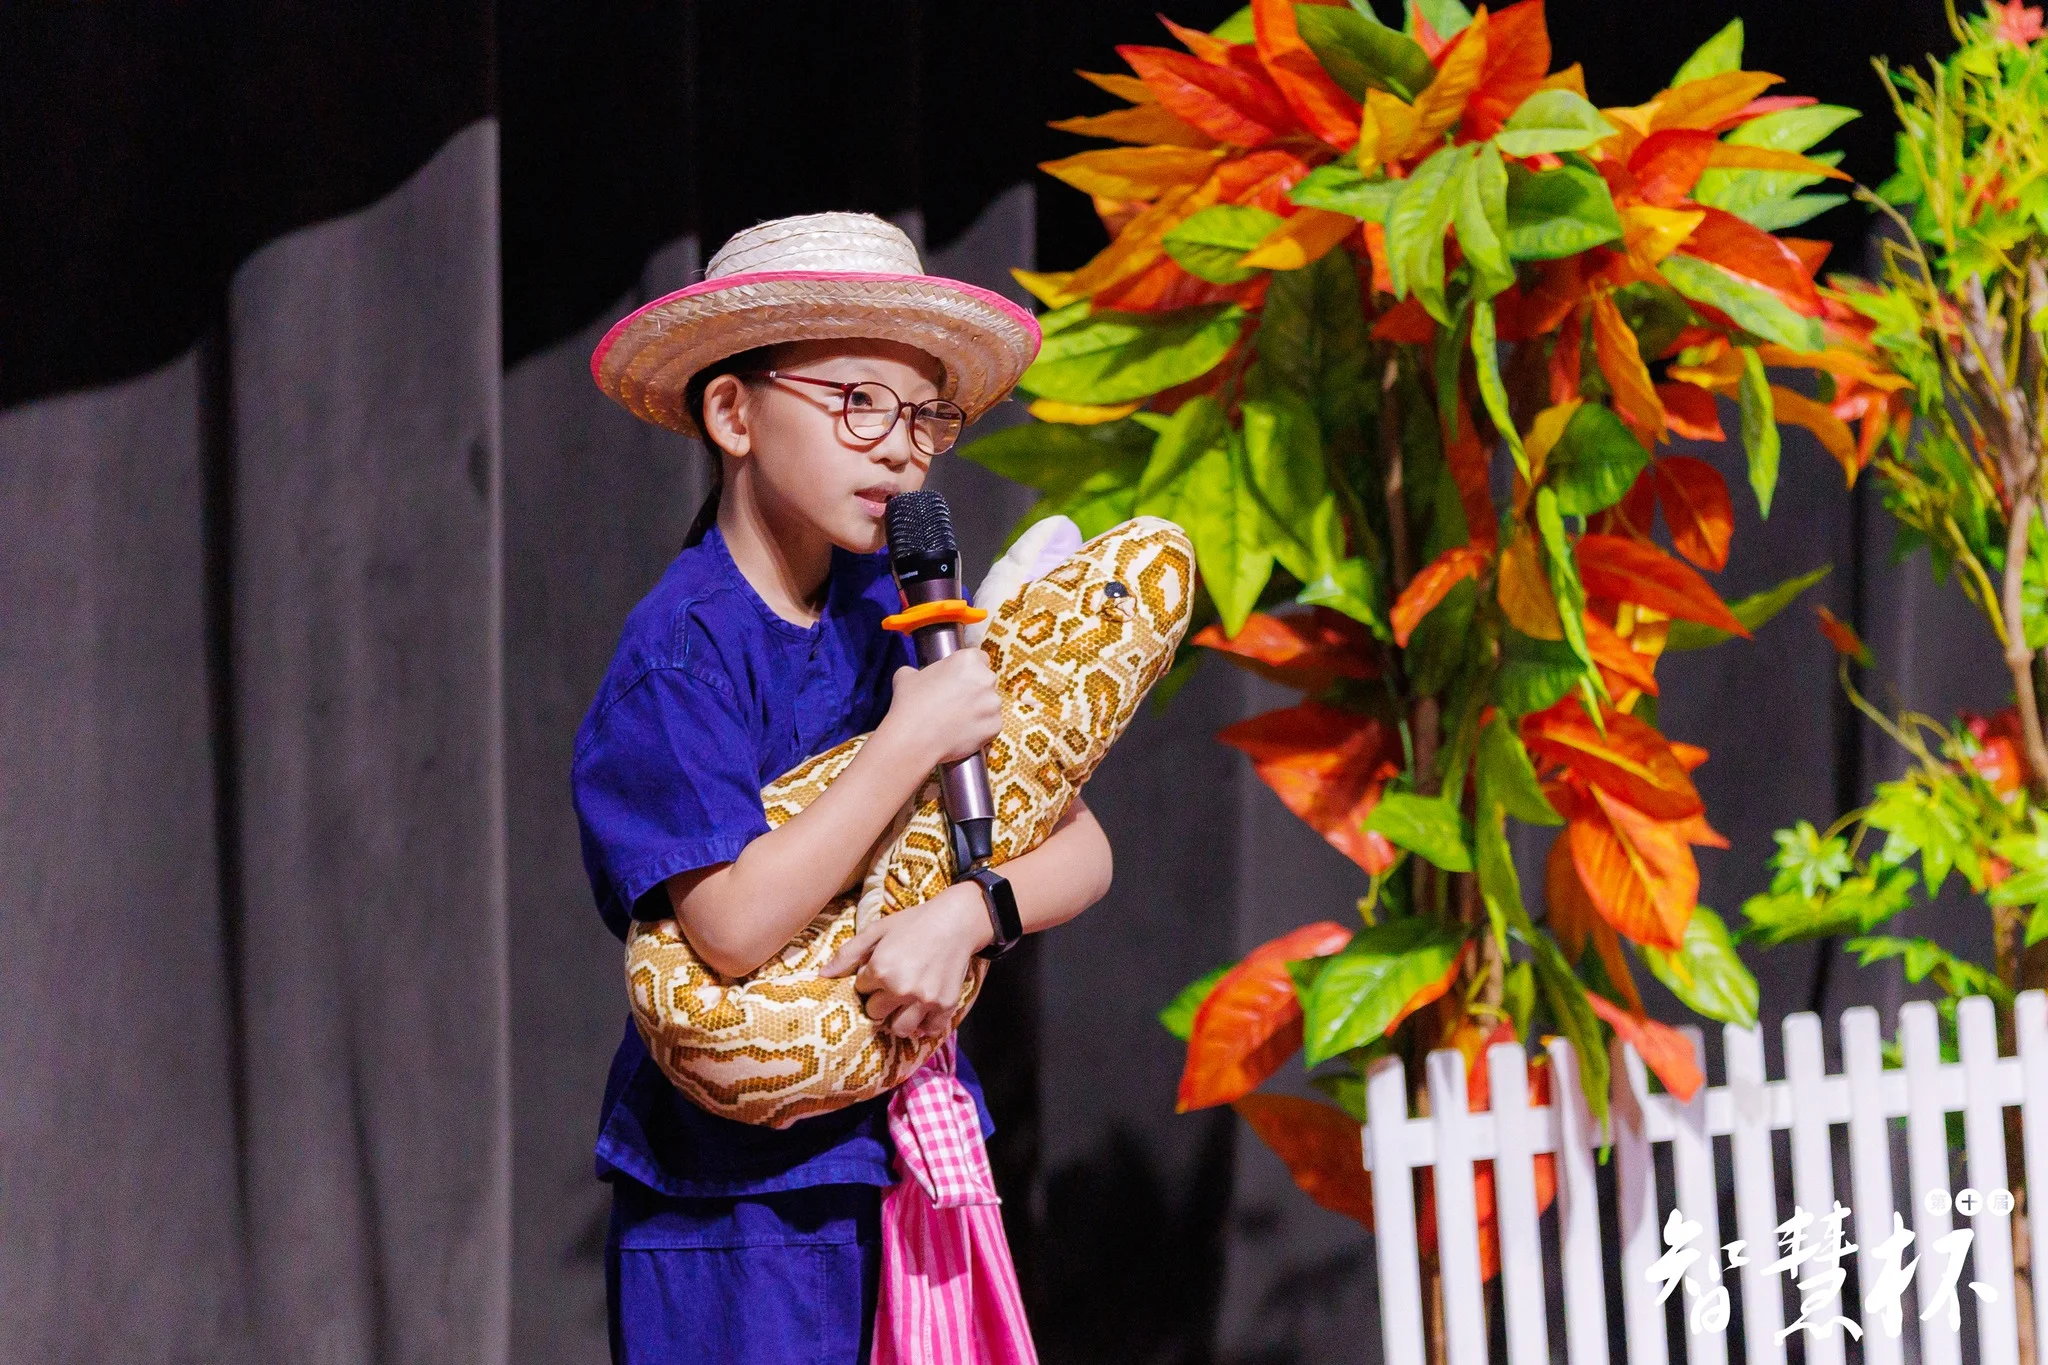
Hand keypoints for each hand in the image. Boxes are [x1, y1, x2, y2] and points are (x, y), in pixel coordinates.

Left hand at [820, 885, 992, 1036]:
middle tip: (894, 983)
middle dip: (881, 1000)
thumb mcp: (877, 930)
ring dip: (899, 1018)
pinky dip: (926, 1025)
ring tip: (905, 1003)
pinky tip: (924, 1012)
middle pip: (876, 1013)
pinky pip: (930, 1031)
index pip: (861, 990)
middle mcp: (900, 989)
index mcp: (880, 970)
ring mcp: (924, 1000)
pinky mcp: (945, 1005)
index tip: (882, 968)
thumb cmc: (913, 923)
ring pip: (900, 1029)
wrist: (956, 921)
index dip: (869, 979)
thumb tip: (822, 975)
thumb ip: (848, 953)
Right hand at [882, 649, 1001, 767]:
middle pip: (985, 682)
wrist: (914, 739)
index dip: (968, 670)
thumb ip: (918, 671)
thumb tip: (916, 676)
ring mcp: (993, 704)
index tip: (959, 681)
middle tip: (955, 702)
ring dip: (978, 710)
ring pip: (989, 705)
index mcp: (968, 660)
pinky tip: (962, 734)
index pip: (979, 659)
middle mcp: (986, 678)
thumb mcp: (907, 676)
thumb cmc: (911, 704)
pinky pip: (990, 726)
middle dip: (974, 690)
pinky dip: (980, 730)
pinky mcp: (995, 727)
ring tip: (957, 721)